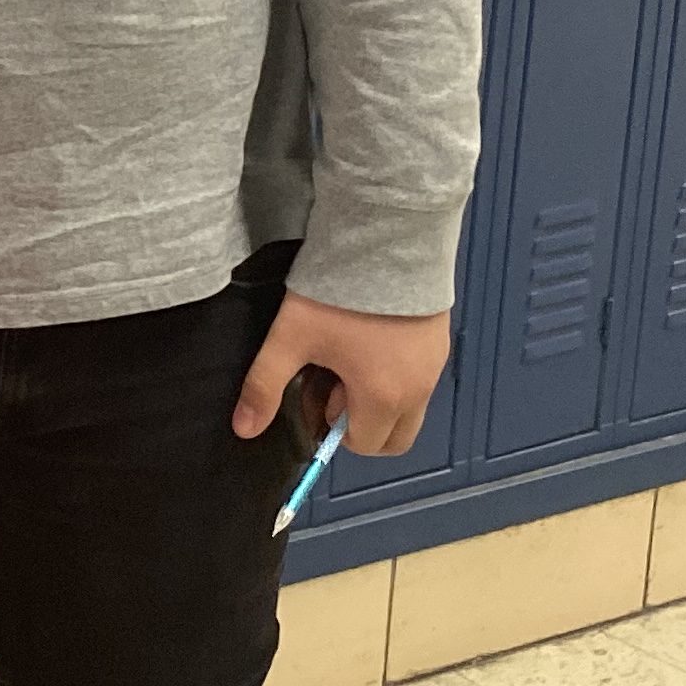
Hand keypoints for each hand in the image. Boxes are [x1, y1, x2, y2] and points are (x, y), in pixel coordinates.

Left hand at [234, 290, 450, 458]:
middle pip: (395, 438)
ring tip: (351, 357)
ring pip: (410, 408)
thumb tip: (244, 430)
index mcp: (383, 398)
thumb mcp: (291, 338)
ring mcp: (435, 366)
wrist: (387, 240)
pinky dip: (397, 376)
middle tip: (335, 384)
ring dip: (380, 400)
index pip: (363, 445)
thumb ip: (265, 386)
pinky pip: (421, 379)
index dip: (333, 427)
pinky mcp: (442, 342)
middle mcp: (419, 390)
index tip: (317, 391)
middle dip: (363, 427)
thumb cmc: (338, 296)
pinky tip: (372, 340)